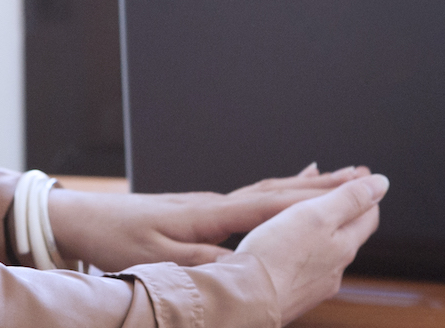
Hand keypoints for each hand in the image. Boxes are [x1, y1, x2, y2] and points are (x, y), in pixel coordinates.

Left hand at [46, 164, 371, 272]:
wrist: (81, 218)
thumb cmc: (115, 238)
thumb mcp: (156, 260)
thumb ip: (202, 264)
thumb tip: (245, 269)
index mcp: (208, 213)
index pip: (271, 205)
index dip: (312, 199)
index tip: (351, 189)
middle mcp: (214, 201)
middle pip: (278, 190)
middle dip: (322, 184)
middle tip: (363, 174)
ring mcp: (209, 203)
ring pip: (268, 190)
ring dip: (306, 184)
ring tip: (341, 174)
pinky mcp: (201, 210)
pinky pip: (252, 197)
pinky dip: (279, 190)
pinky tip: (288, 186)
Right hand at [232, 174, 388, 323]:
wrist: (246, 300)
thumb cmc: (277, 255)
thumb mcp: (316, 214)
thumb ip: (350, 199)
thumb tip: (382, 183)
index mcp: (344, 247)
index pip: (369, 217)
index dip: (365, 193)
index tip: (357, 173)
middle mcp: (335, 270)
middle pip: (349, 235)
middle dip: (345, 211)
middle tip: (334, 189)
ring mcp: (315, 286)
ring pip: (326, 252)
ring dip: (322, 232)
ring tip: (307, 215)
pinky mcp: (294, 295)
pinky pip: (305, 268)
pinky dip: (303, 251)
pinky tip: (286, 247)